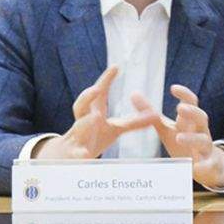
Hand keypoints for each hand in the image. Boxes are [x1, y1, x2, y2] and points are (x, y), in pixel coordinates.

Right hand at [34, 66, 159, 159]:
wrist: (68, 156)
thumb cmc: (93, 138)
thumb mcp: (115, 129)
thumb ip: (134, 123)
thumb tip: (155, 115)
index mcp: (93, 112)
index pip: (98, 94)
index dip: (105, 80)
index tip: (116, 67)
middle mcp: (82, 122)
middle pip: (81, 106)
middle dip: (87, 97)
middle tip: (98, 88)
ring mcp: (78, 137)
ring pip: (78, 128)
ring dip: (86, 122)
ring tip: (96, 117)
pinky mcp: (76, 155)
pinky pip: (76, 154)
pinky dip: (80, 154)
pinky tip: (86, 154)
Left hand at [130, 85, 223, 187]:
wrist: (208, 166)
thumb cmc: (184, 142)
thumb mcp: (166, 128)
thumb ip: (151, 114)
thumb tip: (134, 93)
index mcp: (190, 121)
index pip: (191, 103)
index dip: (184, 95)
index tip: (173, 88)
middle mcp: (200, 131)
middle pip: (201, 118)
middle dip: (192, 112)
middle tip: (180, 108)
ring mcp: (206, 149)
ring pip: (204, 141)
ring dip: (192, 138)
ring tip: (178, 137)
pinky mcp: (210, 165)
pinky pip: (210, 165)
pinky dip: (204, 166)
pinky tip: (196, 167)